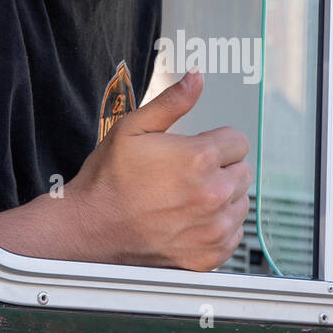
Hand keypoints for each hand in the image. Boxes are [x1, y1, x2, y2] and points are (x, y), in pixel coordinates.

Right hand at [64, 69, 251, 269]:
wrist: (89, 229)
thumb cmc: (108, 180)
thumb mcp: (133, 128)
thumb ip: (172, 102)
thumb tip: (197, 78)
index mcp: (200, 159)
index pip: (238, 141)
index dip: (215, 142)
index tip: (194, 151)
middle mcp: (213, 195)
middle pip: (243, 171)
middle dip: (221, 168)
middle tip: (187, 175)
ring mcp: (214, 228)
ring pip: (241, 203)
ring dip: (223, 198)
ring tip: (186, 198)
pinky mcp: (210, 255)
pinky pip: (234, 234)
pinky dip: (218, 227)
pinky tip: (190, 220)